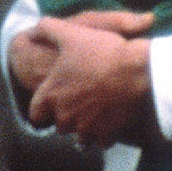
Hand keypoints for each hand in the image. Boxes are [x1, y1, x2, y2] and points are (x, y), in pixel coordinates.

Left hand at [27, 16, 154, 148]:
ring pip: (79, 136)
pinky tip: (110, 120)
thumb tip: (34, 29)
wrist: (137, 71)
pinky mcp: (106, 135)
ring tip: (95, 112)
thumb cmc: (101, 53)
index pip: (36, 113)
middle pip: (59, 125)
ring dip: (84, 127)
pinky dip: (104, 134)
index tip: (52, 101)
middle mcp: (65, 116)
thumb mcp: (70, 34)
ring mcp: (85, 128)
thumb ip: (47, 30)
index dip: (42, 107)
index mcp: (52, 95)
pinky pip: (101, 141)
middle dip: (66, 116)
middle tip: (78, 102)